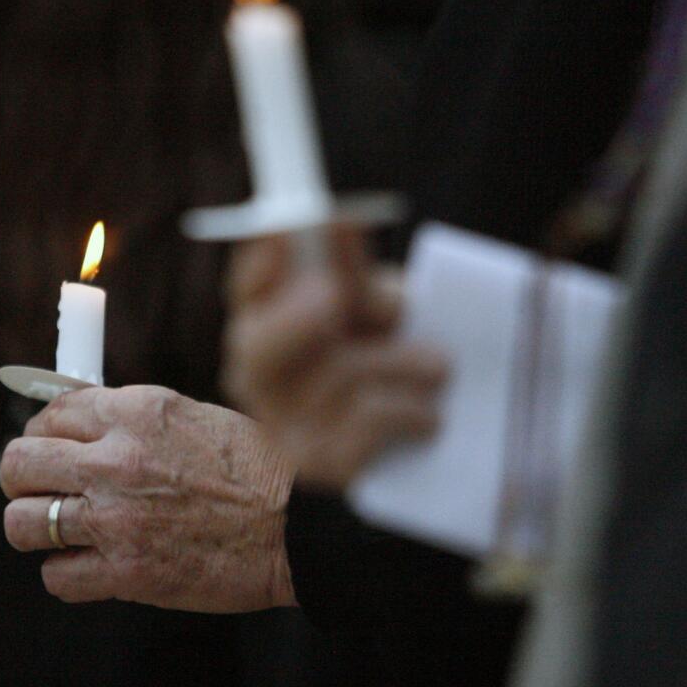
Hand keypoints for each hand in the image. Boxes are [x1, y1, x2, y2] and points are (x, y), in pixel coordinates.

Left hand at [0, 386, 297, 612]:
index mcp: (134, 413)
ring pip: (23, 523)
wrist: (300, 529)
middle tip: (42, 488)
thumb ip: (132, 417)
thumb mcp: (194, 416)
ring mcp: (116, 519)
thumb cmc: (259, 470)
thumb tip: (80, 418)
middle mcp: (115, 461)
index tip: (51, 446)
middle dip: (22, 477)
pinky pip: (57, 578)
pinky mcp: (126, 573)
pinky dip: (68, 575)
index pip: (49, 412)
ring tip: (62, 531)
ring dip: (37, 528)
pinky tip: (93, 567)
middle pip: (18, 463)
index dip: (43, 432)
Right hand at [223, 229, 448, 491]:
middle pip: (259, 345)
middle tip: (331, 293)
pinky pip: (370, 420)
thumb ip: (352, 272)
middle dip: (296, 316)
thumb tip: (338, 220)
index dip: (260, 259)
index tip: (285, 228)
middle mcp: (259, 377)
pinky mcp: (321, 466)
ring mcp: (284, 426)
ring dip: (406, 363)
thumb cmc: (392, 357)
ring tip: (438, 367)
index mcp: (266, 322)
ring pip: (340, 374)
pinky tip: (430, 415)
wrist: (432, 442)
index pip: (248, 287)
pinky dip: (414, 410)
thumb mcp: (374, 307)